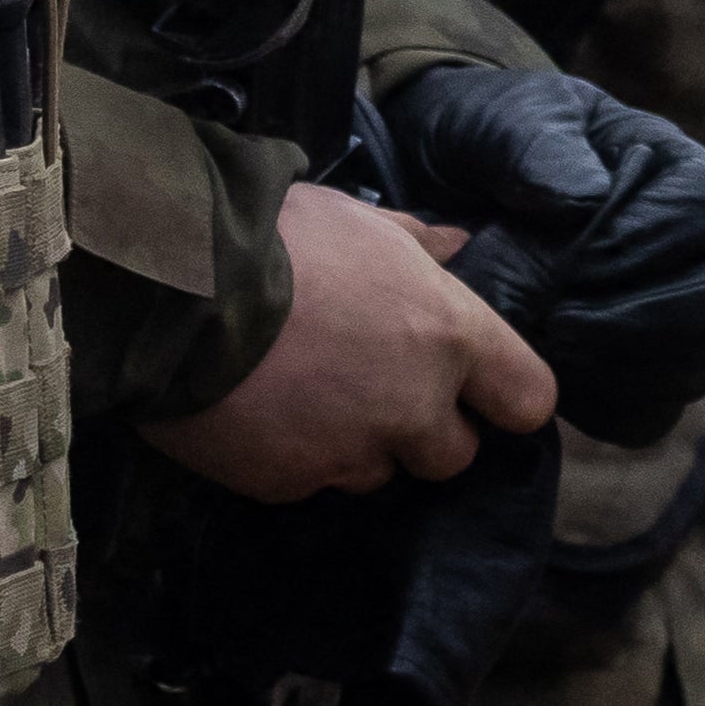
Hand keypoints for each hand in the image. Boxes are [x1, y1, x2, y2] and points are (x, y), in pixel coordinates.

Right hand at [145, 185, 557, 498]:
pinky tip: (260, 413)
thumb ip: (418, 244)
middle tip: (372, 389)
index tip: (481, 392)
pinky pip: (311, 481)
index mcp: (448, 334)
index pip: (528, 397)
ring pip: (378, 473)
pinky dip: (293, 456)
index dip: (505, 397)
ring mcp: (353, 453)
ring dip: (355, 447)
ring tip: (302, 396)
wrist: (176, 290)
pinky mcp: (292, 484)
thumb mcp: (358, 221)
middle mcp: (414, 406)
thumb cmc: (278, 238)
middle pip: (453, 454)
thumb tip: (460, 245)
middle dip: (422, 431)